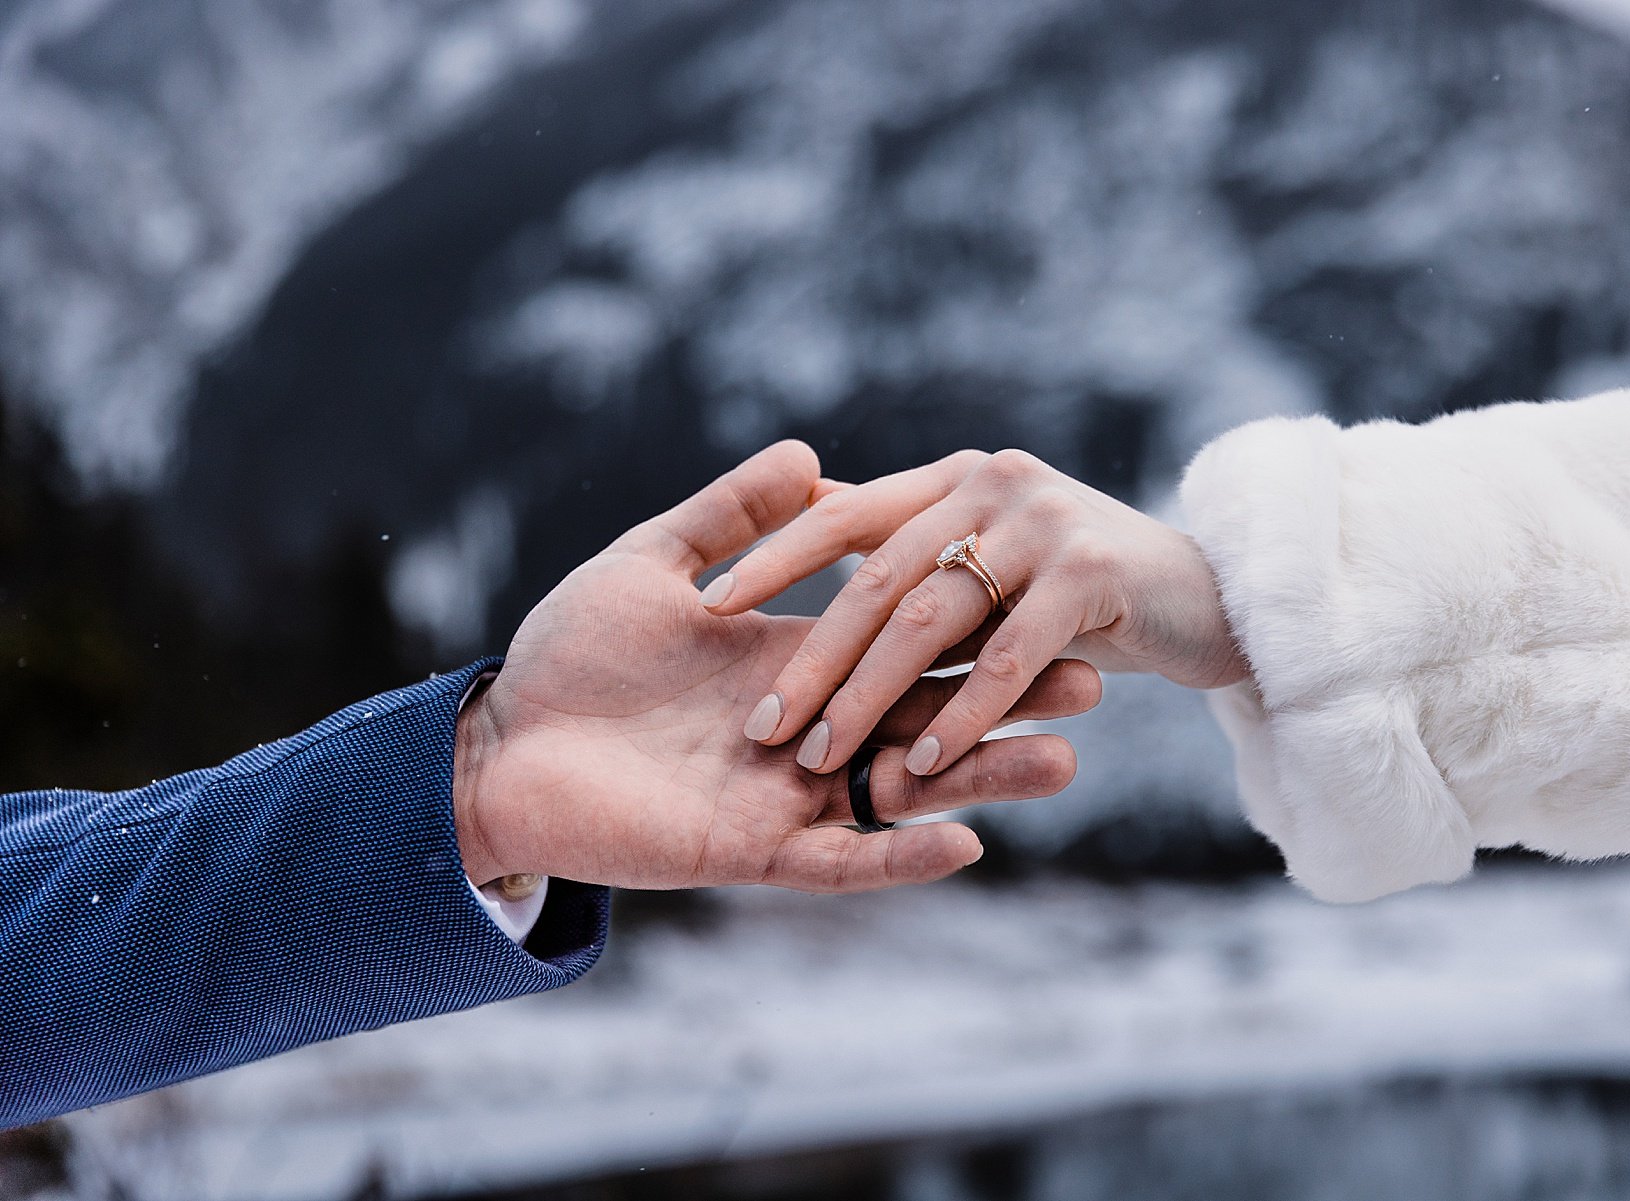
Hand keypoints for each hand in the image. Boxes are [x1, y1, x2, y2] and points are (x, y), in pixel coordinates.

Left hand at [451, 442, 1096, 891]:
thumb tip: (807, 454)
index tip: (1041, 595)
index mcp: (794, 653)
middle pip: (929, 712)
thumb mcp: (650, 567)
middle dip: (1010, 701)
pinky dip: (900, 854)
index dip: (973, 623)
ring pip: (904, 787)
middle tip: (1095, 684)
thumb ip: (727, 517)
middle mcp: (808, 723)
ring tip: (1065, 763)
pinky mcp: (753, 849)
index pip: (902, 632)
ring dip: (983, 777)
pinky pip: (841, 858)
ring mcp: (787, 789)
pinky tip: (967, 840)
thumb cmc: (569, 653)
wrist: (495, 748)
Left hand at [702, 449, 1245, 777]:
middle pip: (878, 577)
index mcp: (951, 481)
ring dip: (872, 696)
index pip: (841, 515)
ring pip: (933, 619)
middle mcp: (991, 488)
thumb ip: (906, 532)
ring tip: (821, 759)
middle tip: (762, 726)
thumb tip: (806, 505)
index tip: (706, 608)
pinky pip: (1010, 655)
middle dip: (815, 657)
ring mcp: (1045, 526)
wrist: (1209, 596)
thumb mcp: (988, 551)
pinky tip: (923, 764)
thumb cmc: (1082, 584)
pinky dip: (964, 712)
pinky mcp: (1095, 576)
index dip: (773, 558)